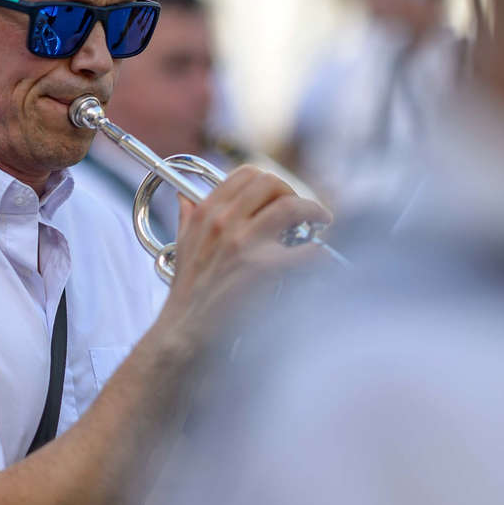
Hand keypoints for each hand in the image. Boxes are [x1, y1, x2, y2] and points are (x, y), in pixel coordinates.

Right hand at [158, 166, 331, 349]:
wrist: (186, 329)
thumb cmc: (188, 292)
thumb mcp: (181, 246)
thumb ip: (187, 219)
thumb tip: (184, 198)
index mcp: (206, 213)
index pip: (245, 174)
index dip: (270, 181)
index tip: (280, 195)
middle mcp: (225, 222)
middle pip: (271, 184)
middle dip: (293, 193)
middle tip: (302, 211)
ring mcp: (245, 243)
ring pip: (291, 207)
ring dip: (313, 210)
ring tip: (321, 221)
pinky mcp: (264, 268)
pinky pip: (307, 250)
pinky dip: (320, 252)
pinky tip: (322, 257)